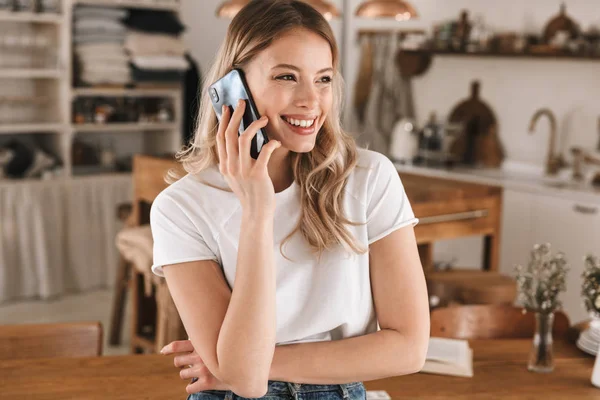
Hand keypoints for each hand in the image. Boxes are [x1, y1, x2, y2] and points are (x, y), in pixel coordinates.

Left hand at [161, 340, 231, 394]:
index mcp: (201, 345)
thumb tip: (188, 340)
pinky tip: (199, 384)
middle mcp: (201, 357)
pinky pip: (189, 388)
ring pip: (182, 375)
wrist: (244, 368)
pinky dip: (192, 387)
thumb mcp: (216, 341)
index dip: (168, 348)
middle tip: (190, 364)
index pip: (177, 346)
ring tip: (198, 373)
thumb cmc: (227, 352)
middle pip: (177, 361)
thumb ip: (203, 341)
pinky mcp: (207, 383)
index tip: (163, 351)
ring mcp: (203, 370)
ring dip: (187, 375)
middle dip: (181, 363)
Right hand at [217, 99, 280, 214]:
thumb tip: (242, 139)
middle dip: (236, 115)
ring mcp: (243, 170)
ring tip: (263, 118)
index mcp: (225, 165)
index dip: (223, 121)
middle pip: (230, 134)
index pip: (221, 138)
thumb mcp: (237, 176)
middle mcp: (231, 166)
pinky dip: (270, 143)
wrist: (256, 212)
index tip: (227, 108)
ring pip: (244, 138)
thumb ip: (235, 160)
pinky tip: (276, 142)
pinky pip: (264, 151)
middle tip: (243, 102)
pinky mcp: (257, 174)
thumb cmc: (251, 193)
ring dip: (254, 125)